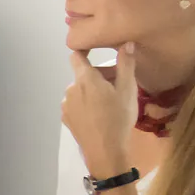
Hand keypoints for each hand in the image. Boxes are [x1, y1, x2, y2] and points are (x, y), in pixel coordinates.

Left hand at [62, 43, 136, 175]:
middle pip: (83, 75)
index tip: (95, 50)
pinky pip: (76, 104)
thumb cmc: (119, 117)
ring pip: (80, 90)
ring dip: (93, 91)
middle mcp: (70, 89)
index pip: (76, 56)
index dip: (85, 50)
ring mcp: (66, 105)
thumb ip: (126, 64)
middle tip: (119, 86)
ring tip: (111, 103)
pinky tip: (100, 115)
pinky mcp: (66, 118)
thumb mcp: (128, 89)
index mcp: (84, 79)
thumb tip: (126, 43)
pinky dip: (87, 104)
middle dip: (100, 76)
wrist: (105, 151)